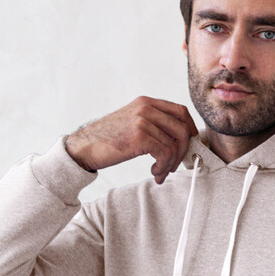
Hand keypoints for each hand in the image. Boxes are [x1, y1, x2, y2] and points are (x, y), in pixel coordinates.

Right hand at [64, 96, 197, 183]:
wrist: (84, 147)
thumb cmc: (108, 139)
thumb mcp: (132, 123)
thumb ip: (153, 124)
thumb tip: (177, 139)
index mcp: (146, 103)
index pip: (180, 111)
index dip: (189, 128)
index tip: (189, 143)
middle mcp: (146, 108)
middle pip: (182, 128)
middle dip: (183, 150)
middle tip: (174, 165)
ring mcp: (143, 121)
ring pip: (174, 145)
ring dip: (170, 164)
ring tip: (160, 173)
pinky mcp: (140, 137)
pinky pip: (165, 154)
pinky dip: (163, 167)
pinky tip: (154, 172)